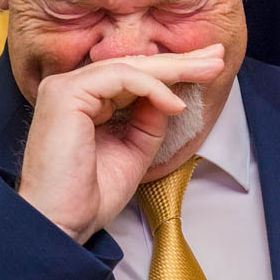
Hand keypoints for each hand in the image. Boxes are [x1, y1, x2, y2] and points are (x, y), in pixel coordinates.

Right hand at [17, 48, 224, 242]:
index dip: (172, 71)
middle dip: (180, 61)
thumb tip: (170, 97)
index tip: (209, 69)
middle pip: (133, 65)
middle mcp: (71, 88)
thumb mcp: (133, 152)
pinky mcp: (65, 94)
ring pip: (128, 66)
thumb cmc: (89, 196)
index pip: (133, 76)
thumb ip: (148, 122)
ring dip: (173, 68)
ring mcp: (64, 88)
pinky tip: (174, 104)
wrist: (61, 223)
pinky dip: (152, 87)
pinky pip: (119, 77)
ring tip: (209, 71)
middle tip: (218, 56)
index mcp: (84, 101)